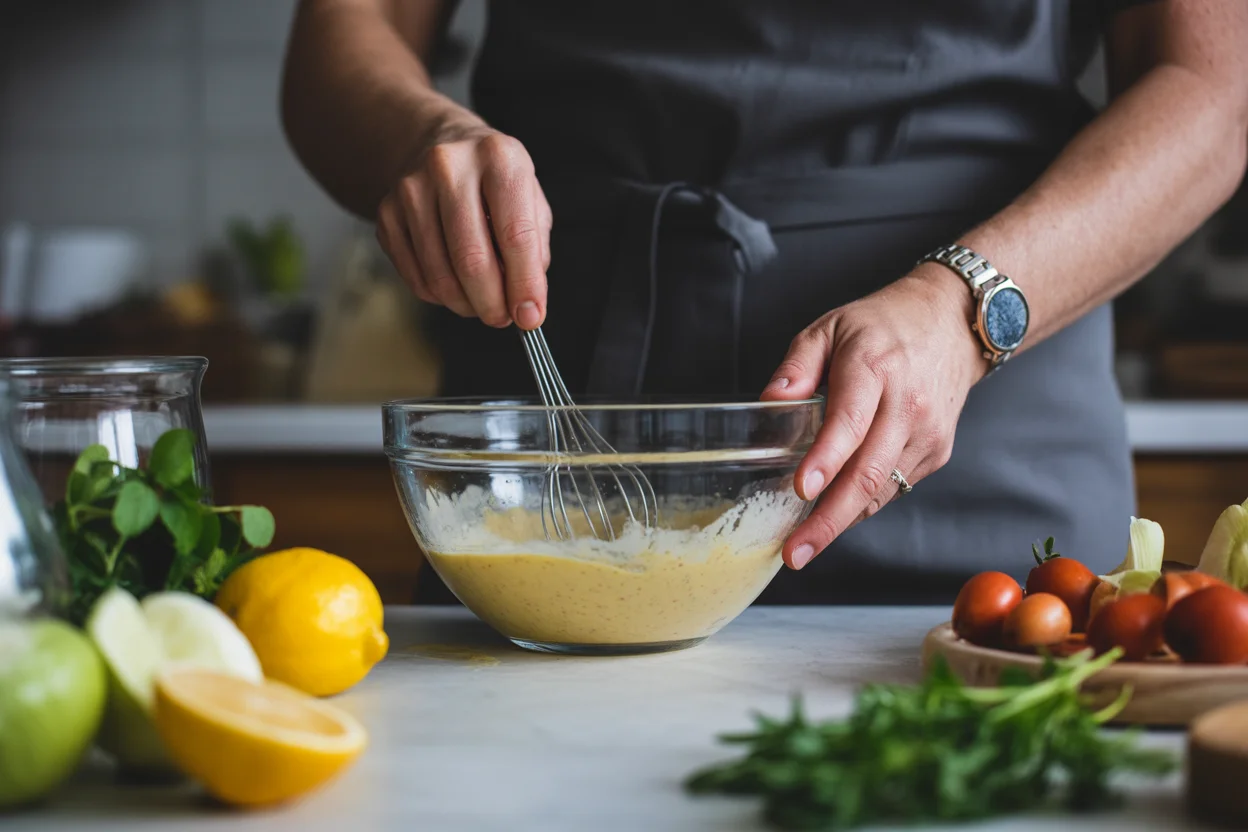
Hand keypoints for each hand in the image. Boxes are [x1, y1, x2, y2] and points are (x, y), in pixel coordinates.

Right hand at [375, 119, 552, 328]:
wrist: (443, 147)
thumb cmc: (495, 183)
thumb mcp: (530, 200)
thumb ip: (535, 249)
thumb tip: (526, 303)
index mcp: (499, 158)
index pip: (515, 235)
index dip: (524, 284)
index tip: (530, 317)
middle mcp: (450, 167)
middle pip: (472, 259)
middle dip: (492, 303)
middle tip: (503, 318)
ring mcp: (411, 189)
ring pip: (440, 275)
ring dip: (466, 304)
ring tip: (481, 303)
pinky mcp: (387, 212)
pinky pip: (416, 277)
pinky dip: (440, 296)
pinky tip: (455, 287)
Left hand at [762, 267, 988, 569]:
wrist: (952, 324)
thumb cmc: (882, 326)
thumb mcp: (829, 327)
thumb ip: (797, 364)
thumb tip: (771, 399)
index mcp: (874, 369)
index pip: (850, 421)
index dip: (826, 459)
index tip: (802, 490)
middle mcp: (906, 406)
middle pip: (868, 473)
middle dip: (828, 520)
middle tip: (794, 552)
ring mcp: (926, 433)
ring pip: (881, 490)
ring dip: (842, 522)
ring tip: (803, 544)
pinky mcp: (936, 451)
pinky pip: (894, 488)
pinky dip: (863, 505)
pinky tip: (835, 512)